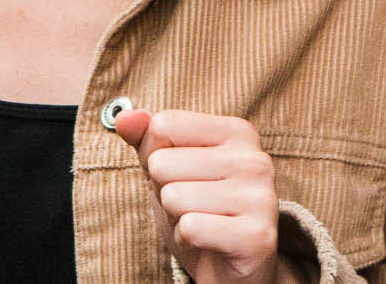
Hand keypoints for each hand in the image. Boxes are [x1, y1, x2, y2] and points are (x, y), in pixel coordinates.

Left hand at [112, 108, 295, 283]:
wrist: (230, 267)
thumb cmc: (197, 209)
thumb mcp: (167, 167)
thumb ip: (145, 138)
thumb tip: (125, 118)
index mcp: (238, 132)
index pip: (164, 125)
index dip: (156, 156)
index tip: (182, 175)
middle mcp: (256, 159)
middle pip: (162, 163)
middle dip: (165, 191)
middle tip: (192, 206)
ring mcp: (261, 197)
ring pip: (173, 197)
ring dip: (176, 217)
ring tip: (201, 221)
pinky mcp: (257, 236)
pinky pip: (190, 228)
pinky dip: (187, 239)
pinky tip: (207, 241)